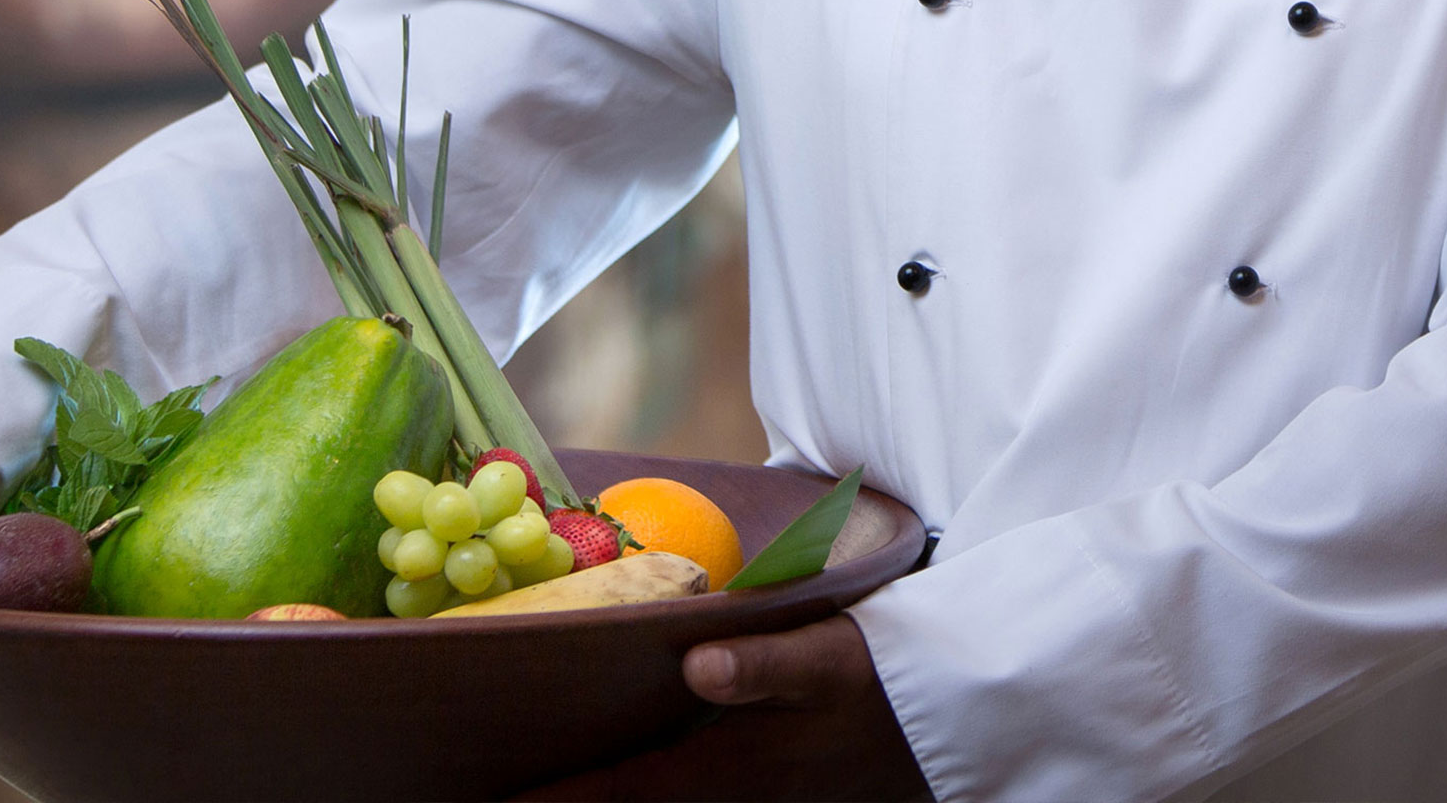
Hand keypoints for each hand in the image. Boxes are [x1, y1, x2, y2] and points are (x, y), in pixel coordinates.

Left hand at [518, 614, 930, 799]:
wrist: (953, 712)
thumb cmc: (884, 674)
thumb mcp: (834, 657)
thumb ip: (766, 664)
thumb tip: (696, 667)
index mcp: (735, 764)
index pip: (625, 791)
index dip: (557, 802)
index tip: (493, 802)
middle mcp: (735, 797)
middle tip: (493, 798)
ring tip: (546, 797)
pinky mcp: (772, 797)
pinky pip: (691, 802)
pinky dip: (650, 797)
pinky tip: (630, 785)